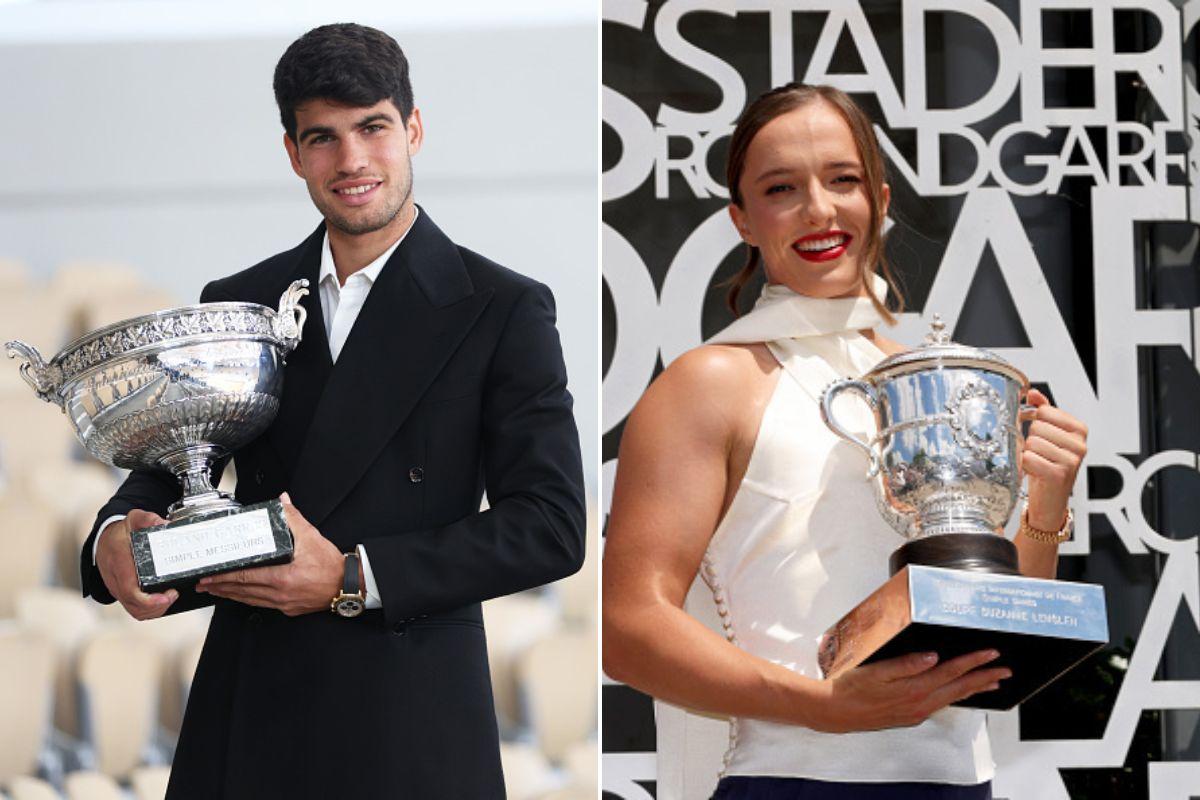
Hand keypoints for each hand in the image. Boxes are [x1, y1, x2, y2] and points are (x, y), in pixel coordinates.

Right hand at [96, 509, 177, 619]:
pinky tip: (161, 602)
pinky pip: (133, 609)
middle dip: (156, 606)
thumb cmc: (121, 531)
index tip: (166, 596)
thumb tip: (164, 524)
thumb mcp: (134, 519)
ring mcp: (116, 587)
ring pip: (133, 610)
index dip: (148, 599)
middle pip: (133, 604)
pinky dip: (148, 610)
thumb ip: (148, 519)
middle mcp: (115, 578)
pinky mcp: (120, 593)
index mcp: (119, 560)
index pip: (129, 589)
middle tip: (173, 594)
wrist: (103, 539)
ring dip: (154, 610)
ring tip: (170, 598)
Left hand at [196, 493, 342, 616]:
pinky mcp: (288, 609)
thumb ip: (293, 518)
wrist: (347, 585)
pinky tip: (240, 596)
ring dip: (230, 595)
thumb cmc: (330, 565)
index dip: (224, 577)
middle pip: (243, 591)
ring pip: (249, 600)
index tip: (209, 575)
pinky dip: (247, 599)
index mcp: (283, 577)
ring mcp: (283, 604)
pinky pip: (261, 604)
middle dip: (220, 587)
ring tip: (214, 590)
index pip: (246, 577)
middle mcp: (280, 593)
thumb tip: (283, 501)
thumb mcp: (312, 537)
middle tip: (202, 583)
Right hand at [811, 649, 1010, 732]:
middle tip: (1004, 671)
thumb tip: (932, 657)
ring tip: (991, 683)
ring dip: (973, 689)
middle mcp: (919, 704)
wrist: (836, 712)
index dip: (973, 662)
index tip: (990, 654)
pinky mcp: (910, 716)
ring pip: (952, 698)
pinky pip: (940, 704)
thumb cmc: (852, 688)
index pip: (951, 673)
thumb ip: (906, 664)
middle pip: (959, 689)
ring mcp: (916, 712)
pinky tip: (958, 692)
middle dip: (983, 678)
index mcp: (914, 690)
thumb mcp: (876, 671)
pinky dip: (956, 696)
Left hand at [1023, 388, 1087, 530]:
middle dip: (1030, 441)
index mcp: (1079, 430)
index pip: (1044, 411)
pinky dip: (1025, 466)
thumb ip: (1043, 411)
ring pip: (1031, 442)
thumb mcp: (1048, 436)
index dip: (1034, 423)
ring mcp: (1072, 459)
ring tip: (1037, 463)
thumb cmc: (1047, 466)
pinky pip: (1028, 459)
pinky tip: (1035, 472)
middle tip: (1039, 454)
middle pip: (1036, 427)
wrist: (1049, 501)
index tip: (1040, 436)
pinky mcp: (1060, 474)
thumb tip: (1033, 393)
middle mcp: (1079, 444)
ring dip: (1027, 454)